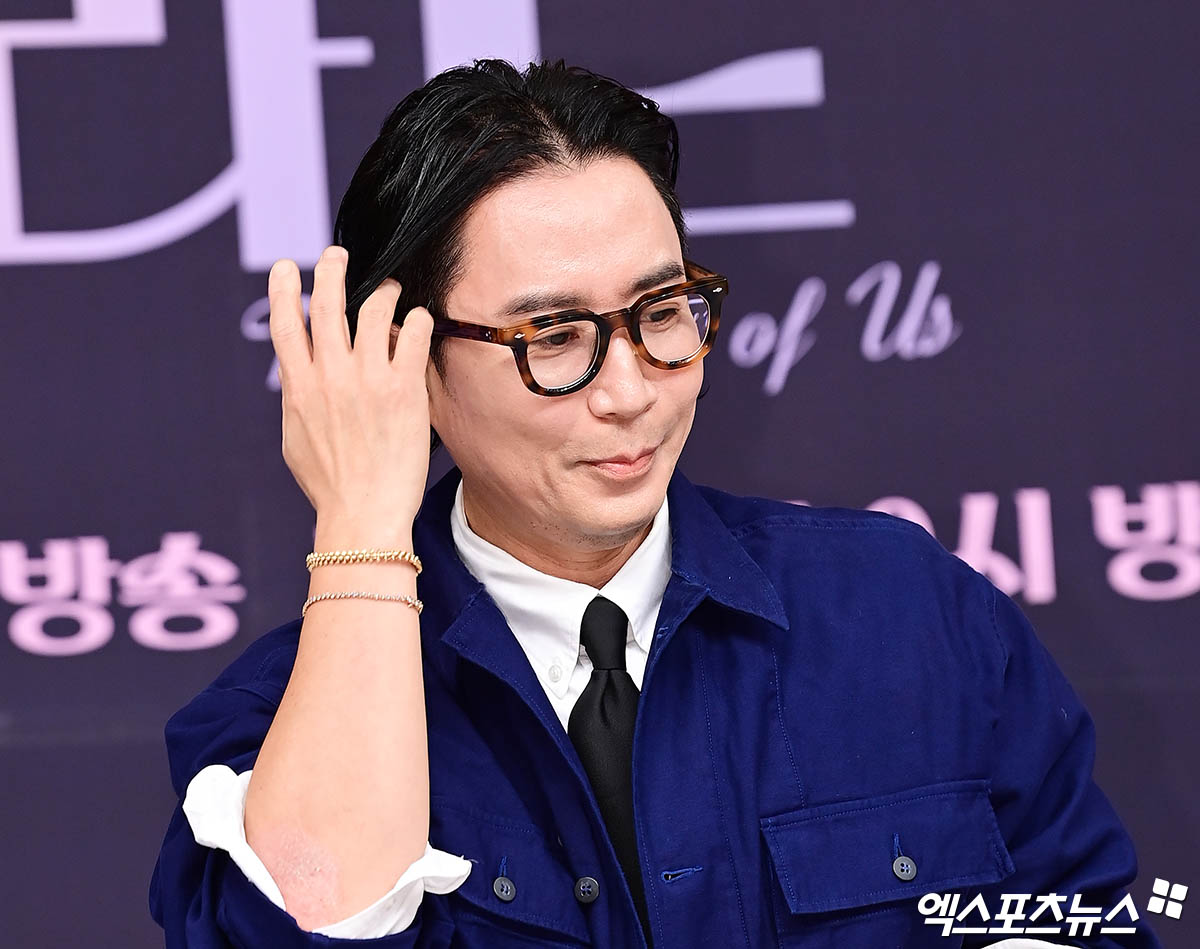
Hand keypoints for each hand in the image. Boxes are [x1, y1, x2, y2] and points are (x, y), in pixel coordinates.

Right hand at [268, 245, 433, 532]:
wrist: (363, 515)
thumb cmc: (330, 486)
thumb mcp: (296, 439)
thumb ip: (300, 400)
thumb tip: (300, 380)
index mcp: (298, 386)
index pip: (287, 322)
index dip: (285, 288)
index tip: (288, 267)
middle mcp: (330, 375)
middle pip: (329, 303)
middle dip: (332, 269)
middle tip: (338, 254)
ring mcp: (367, 378)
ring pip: (374, 309)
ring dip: (383, 291)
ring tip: (392, 290)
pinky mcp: (404, 389)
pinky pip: (413, 333)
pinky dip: (416, 320)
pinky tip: (420, 320)